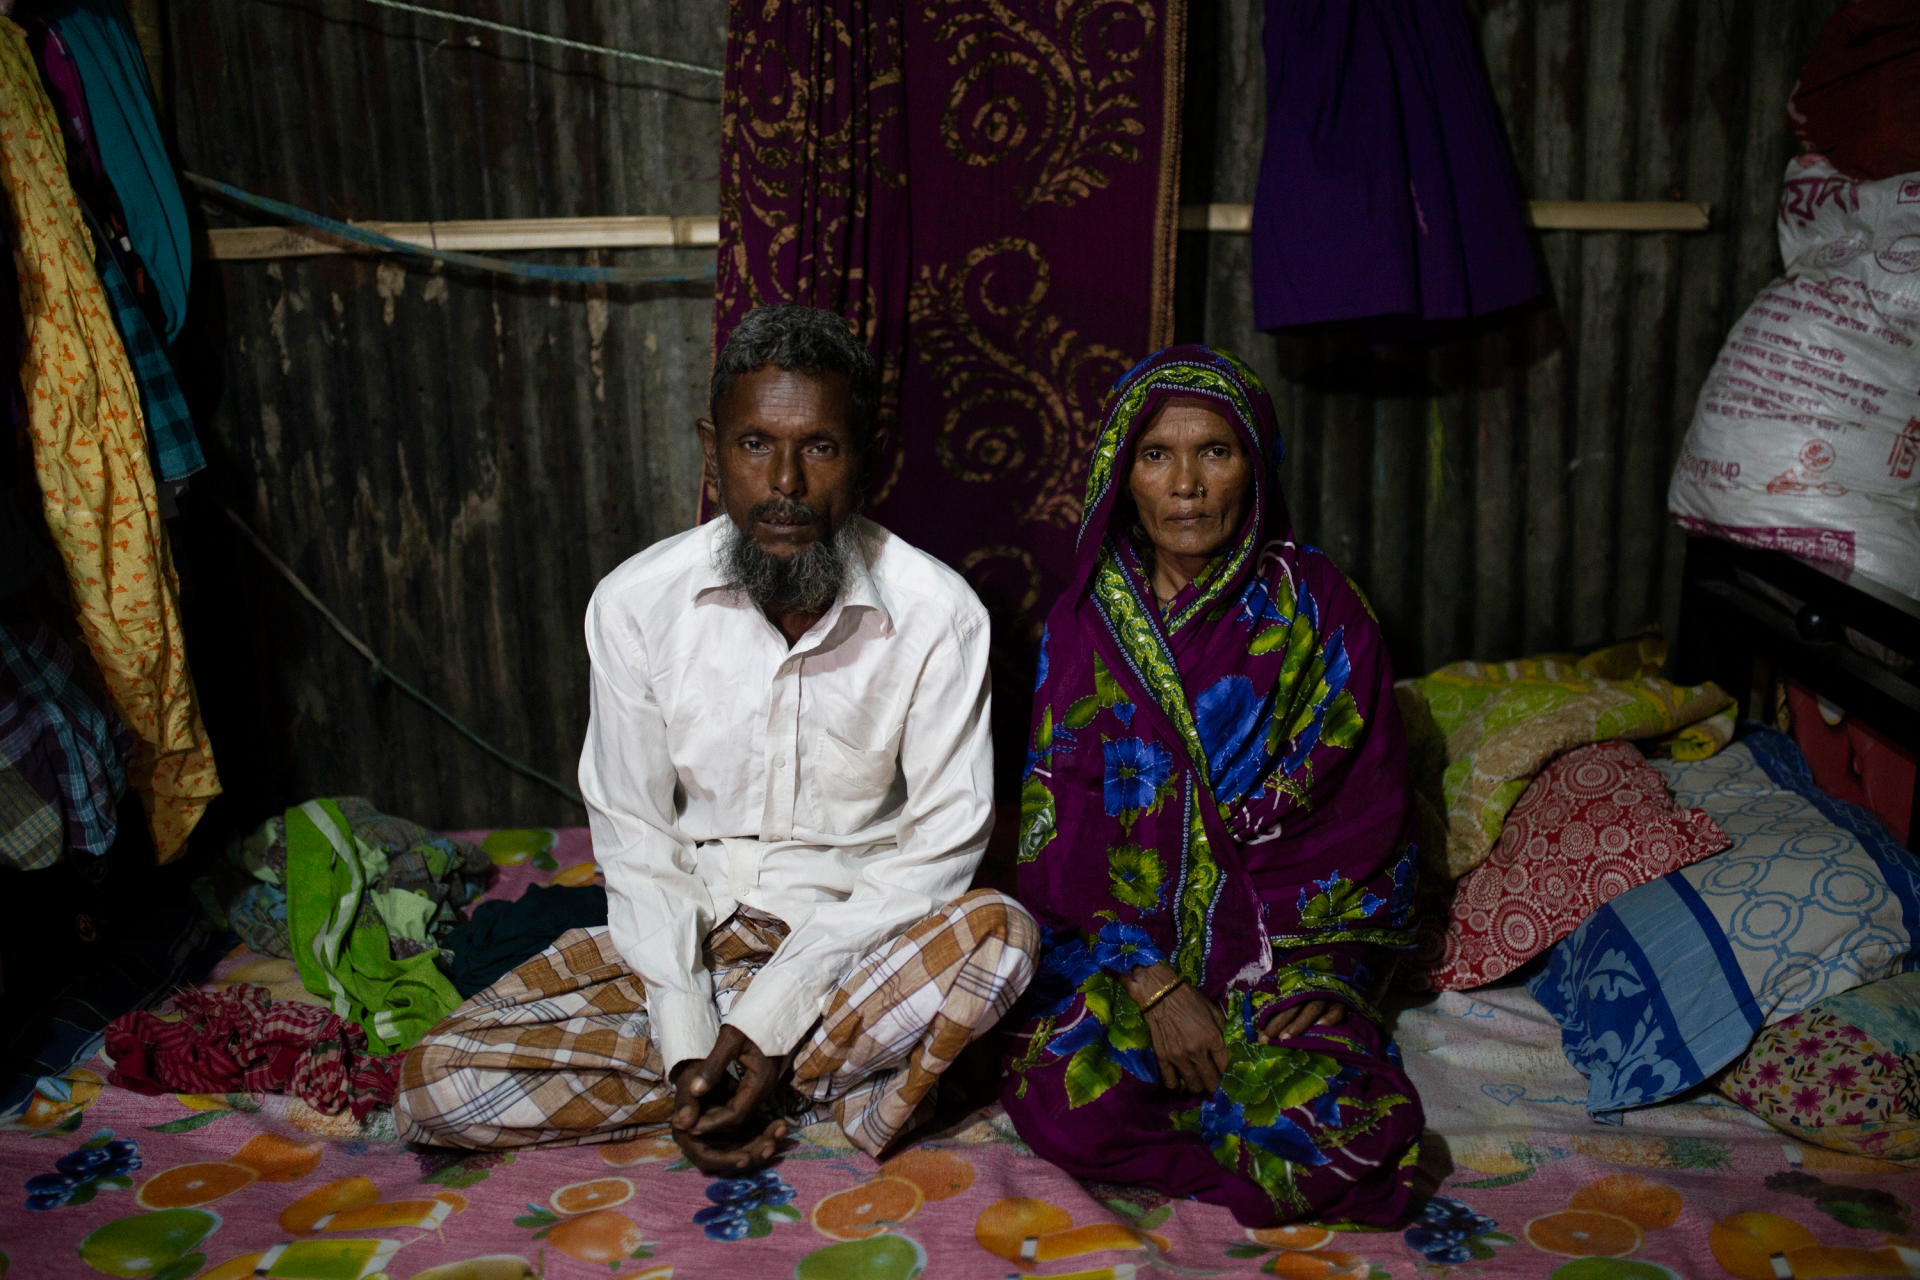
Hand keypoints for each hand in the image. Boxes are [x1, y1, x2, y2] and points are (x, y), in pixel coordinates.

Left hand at [669, 1025, 790, 1173]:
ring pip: (740, 1110)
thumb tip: (694, 1091)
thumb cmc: (753, 1020)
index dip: (711, 1123)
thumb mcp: (730, 1039)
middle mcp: (765, 1089)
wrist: (777, 1007)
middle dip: (712, 1124)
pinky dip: (724, 1106)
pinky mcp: (760, 1080)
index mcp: (760, 1082)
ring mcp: (764, 1085)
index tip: (689, 1127)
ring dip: (717, 1116)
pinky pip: (741, 1100)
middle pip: (738, 1117)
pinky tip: (707, 1103)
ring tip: (692, 1117)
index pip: (735, 1114)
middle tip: (686, 1126)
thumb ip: (713, 1066)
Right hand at [1129, 964, 1229, 1093]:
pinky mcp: (1163, 1058)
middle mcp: (1197, 1051)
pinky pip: (1171, 1082)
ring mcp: (1179, 1056)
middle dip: (1215, 1086)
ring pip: (1193, 1085)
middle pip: (1211, 1081)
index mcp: (1212, 1038)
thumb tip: (1229, 1046)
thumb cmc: (1189, 999)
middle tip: (1214, 1084)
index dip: (1228, 1073)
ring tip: (1199, 1085)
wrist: (1160, 994)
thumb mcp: (1213, 1011)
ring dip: (1198, 1088)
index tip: (1227, 1075)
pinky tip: (1181, 1086)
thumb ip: (1223, 1030)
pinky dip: (1178, 1088)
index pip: (1225, 1066)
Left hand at [1259, 999, 1343, 1043]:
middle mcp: (1309, 994)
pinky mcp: (1342, 1003)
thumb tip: (1264, 1027)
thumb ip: (1284, 1010)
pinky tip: (1321, 1027)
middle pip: (1292, 1008)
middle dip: (1279, 1024)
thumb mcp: (1298, 1000)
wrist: (1342, 983)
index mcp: (1297, 993)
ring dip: (1298, 1023)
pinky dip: (1329, 1018)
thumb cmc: (1314, 998)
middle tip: (1267, 1039)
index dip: (1270, 1021)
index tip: (1260, 1037)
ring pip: (1311, 1009)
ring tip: (1286, 1038)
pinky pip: (1336, 1011)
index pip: (1280, 1006)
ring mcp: (1326, 998)